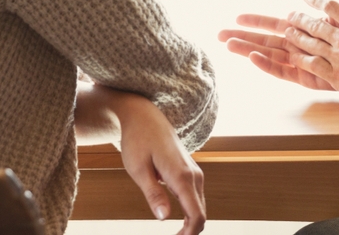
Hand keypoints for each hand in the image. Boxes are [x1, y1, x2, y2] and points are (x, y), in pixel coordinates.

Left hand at [114, 93, 205, 233]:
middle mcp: (194, 175)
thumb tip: (165, 219)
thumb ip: (153, 194)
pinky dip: (189, 213)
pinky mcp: (190, 172)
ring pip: (199, 207)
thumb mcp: (138, 170)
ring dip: (190, 225)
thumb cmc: (138, 140)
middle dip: (189, 233)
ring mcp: (194, 172)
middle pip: (201, 214)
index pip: (197, 215)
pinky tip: (176, 221)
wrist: (144, 116)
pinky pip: (195, 198)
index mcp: (182, 176)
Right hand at [218, 15, 334, 90]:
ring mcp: (303, 65)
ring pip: (270, 56)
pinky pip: (285, 72)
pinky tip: (253, 57)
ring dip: (249, 50)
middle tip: (219, 34)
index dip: (257, 22)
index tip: (237, 17)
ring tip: (228, 44)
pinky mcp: (308, 78)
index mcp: (307, 33)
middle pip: (267, 42)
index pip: (276, 25)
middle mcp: (301, 49)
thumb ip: (324, 3)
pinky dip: (268, 65)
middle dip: (244, 37)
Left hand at [286, 0, 338, 90]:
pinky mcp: (336, 77)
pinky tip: (294, 57)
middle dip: (301, 18)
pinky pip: (313, 66)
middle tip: (290, 14)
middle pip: (316, 25)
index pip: (331, 5)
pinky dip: (302, 59)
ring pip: (311, 44)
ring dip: (297, 37)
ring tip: (288, 32)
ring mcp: (338, 58)